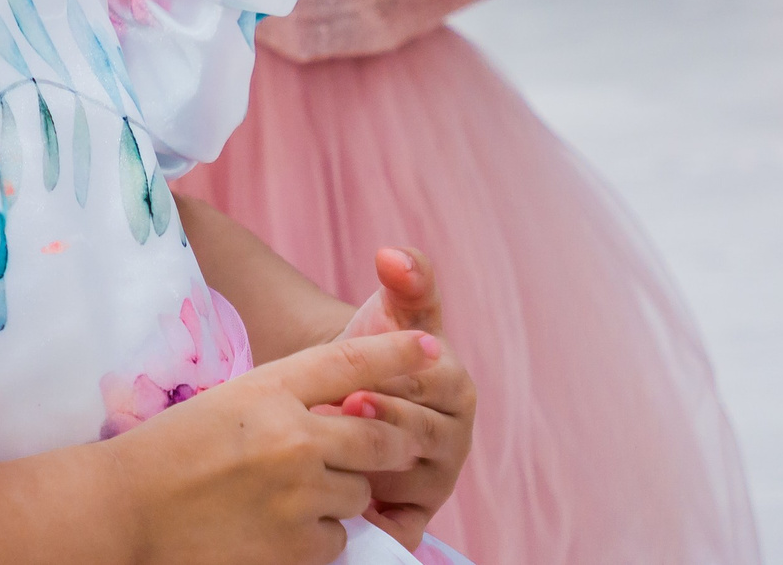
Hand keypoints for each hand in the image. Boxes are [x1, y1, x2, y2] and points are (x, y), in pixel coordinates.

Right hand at [107, 331, 443, 564]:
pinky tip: (273, 529)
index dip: (397, 350)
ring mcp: (300, 491)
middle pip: (381, 433)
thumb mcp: (227, 404)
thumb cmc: (169, 453)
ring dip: (339, 497)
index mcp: (269, 389)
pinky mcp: (300, 544)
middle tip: (391, 448)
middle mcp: (294, 435)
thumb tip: (346, 412)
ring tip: (286, 497)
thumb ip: (285, 404)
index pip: (350, 360)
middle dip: (392, 443)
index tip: (433, 346)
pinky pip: (337, 538)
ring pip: (361, 492)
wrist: (125, 510)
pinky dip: (317, 538)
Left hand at [327, 248, 475, 552]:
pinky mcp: (413, 515)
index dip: (396, 388)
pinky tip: (337, 507)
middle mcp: (455, 438)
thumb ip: (407, 277)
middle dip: (376, 427)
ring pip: (406, 480)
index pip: (434, 390)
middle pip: (419, 437)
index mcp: (458, 388)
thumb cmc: (374, 345)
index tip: (355, 389)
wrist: (347, 388)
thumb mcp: (392, 308)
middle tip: (334, 421)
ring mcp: (435, 478)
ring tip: (325, 457)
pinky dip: (372, 522)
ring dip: (365, 471)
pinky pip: (399, 528)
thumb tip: (393, 254)